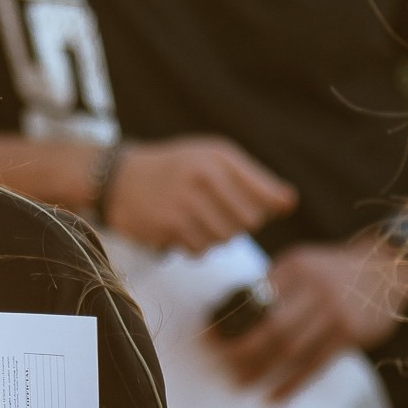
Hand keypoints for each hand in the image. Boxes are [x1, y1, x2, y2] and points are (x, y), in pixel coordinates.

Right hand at [102, 136, 297, 252]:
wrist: (118, 178)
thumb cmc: (176, 168)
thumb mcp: (212, 159)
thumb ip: (252, 179)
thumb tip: (289, 202)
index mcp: (219, 157)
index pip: (266, 196)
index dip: (269, 208)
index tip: (261, 208)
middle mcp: (203, 177)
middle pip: (249, 222)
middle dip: (241, 224)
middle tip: (223, 214)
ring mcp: (184, 202)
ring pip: (225, 239)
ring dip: (218, 237)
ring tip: (201, 220)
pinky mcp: (168, 225)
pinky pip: (201, 250)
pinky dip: (196, 246)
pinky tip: (184, 229)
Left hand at [212, 233, 407, 401]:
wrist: (390, 267)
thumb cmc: (335, 270)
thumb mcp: (304, 263)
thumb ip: (274, 285)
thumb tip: (233, 315)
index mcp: (295, 267)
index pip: (254, 298)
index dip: (229, 321)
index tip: (209, 338)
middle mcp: (314, 288)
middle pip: (271, 327)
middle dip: (242, 350)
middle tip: (221, 365)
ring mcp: (334, 313)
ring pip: (291, 350)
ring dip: (262, 370)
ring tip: (240, 383)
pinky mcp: (350, 335)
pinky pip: (315, 365)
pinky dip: (292, 385)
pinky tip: (273, 398)